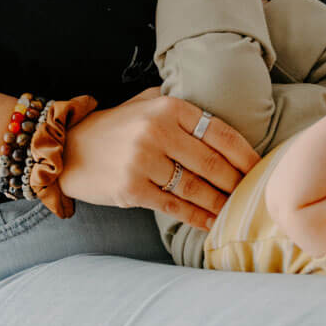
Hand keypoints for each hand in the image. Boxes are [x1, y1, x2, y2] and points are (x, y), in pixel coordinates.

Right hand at [58, 87, 258, 231]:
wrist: (66, 148)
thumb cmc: (114, 126)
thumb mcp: (145, 102)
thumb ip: (179, 107)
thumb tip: (222, 125)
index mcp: (167, 107)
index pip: (219, 133)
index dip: (245, 154)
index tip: (260, 169)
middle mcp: (156, 131)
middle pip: (212, 163)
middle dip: (238, 182)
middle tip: (254, 194)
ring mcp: (143, 161)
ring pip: (196, 188)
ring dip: (221, 203)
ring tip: (237, 211)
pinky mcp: (131, 189)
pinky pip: (174, 206)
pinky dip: (197, 217)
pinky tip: (212, 222)